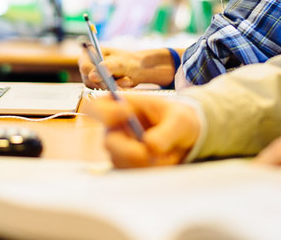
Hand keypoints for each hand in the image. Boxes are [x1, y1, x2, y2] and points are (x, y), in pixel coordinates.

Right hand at [78, 47, 175, 88]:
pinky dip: (114, 89)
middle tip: (121, 81)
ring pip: (96, 87)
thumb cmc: (129, 61)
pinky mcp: (97, 84)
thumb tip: (92, 76)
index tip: (107, 79)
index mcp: (90, 52)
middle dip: (106, 82)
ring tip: (126, 79)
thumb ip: (107, 68)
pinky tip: (123, 83)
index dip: (94, 75)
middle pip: (88, 79)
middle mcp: (88, 63)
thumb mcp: (119, 63)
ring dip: (112, 85)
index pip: (84, 67)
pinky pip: (102, 91)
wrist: (138, 69)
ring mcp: (92, 75)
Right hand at [85, 94, 199, 167]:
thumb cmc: (178, 120)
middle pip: (109, 142)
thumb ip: (166, 132)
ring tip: (169, 153)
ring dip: (149, 162)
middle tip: (151, 153)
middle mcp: (114, 129)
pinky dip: (153, 171)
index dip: (105, 112)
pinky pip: (134, 174)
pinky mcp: (126, 167)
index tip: (126, 112)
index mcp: (121, 107)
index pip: (96, 107)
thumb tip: (149, 147)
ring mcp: (118, 150)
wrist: (185, 139)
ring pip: (123, 162)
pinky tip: (165, 161)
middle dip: (131, 151)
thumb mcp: (179, 120)